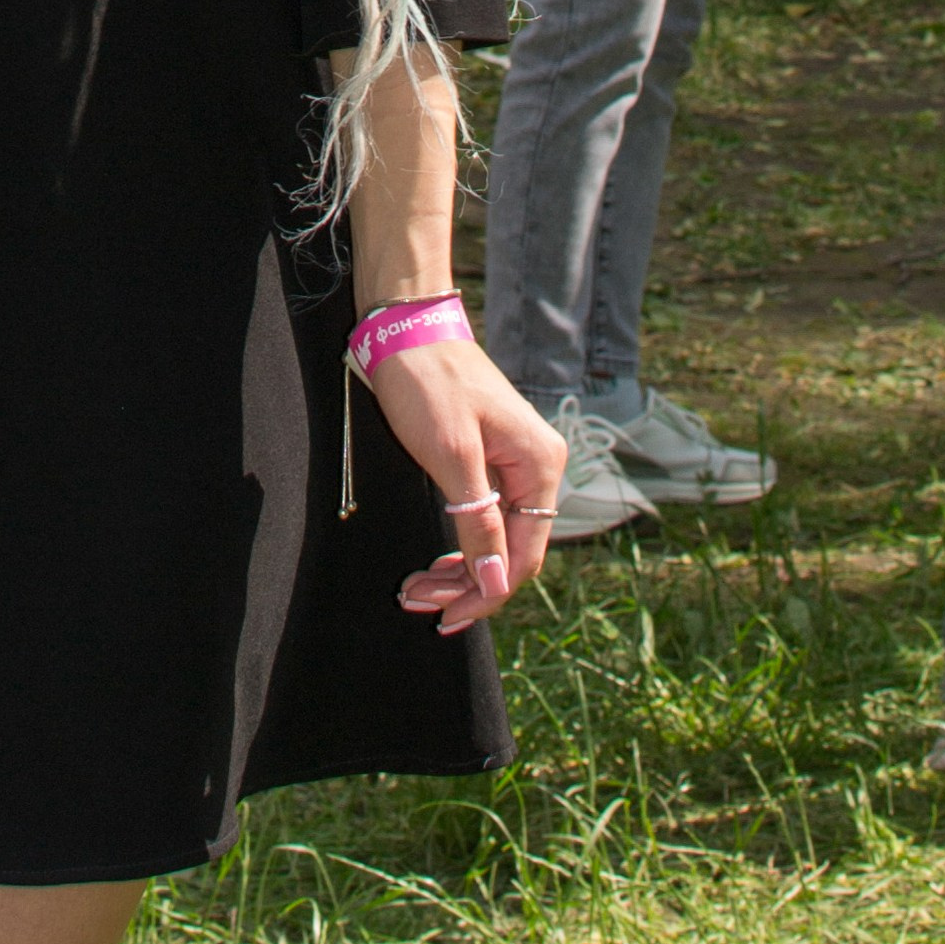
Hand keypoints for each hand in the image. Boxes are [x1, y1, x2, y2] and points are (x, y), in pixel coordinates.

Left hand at [379, 338, 564, 632]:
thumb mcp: (452, 457)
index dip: (488, 593)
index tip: (447, 617)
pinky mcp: (488, 460)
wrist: (404, 326)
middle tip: (416, 602)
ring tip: (414, 590)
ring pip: (494, 539)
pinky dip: (457, 544)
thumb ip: (477, 522)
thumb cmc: (428, 382)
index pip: (523, 556)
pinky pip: (482, 518)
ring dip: (458, 570)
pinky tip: (432, 564)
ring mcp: (513, 465)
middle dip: (466, 584)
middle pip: (509, 552)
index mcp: (540, 466)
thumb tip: (496, 582)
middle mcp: (536, 468)